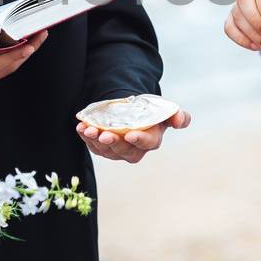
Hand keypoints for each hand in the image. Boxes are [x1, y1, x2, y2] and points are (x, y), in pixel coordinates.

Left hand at [76, 108, 191, 163]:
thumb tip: (179, 120)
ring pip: (106, 150)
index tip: (130, 134)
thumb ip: (178, 115)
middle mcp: (133, 149)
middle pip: (123, 151)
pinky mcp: (103, 147)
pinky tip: (81, 128)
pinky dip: (86, 137)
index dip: (139, 140)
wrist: (133, 111)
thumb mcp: (165, 110)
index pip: (146, 143)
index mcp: (151, 141)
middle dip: (114, 143)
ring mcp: (116, 150)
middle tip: (105, 134)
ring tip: (89, 130)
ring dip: (96, 141)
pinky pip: (93, 145)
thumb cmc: (151, 112)